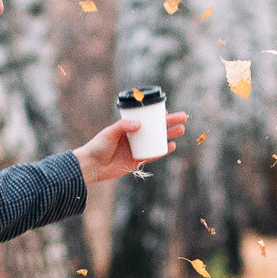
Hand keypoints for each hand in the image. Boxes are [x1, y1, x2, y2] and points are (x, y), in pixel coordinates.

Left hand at [74, 111, 190, 183]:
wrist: (92, 166)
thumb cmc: (98, 146)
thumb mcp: (110, 132)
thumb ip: (124, 127)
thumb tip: (140, 124)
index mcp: (128, 127)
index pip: (146, 118)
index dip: (157, 115)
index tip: (166, 111)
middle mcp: (135, 136)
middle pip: (156, 128)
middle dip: (170, 123)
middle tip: (183, 118)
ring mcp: (137, 148)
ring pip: (158, 140)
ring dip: (170, 135)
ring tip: (181, 130)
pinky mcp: (138, 160)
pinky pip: (153, 155)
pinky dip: (163, 150)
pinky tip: (172, 146)